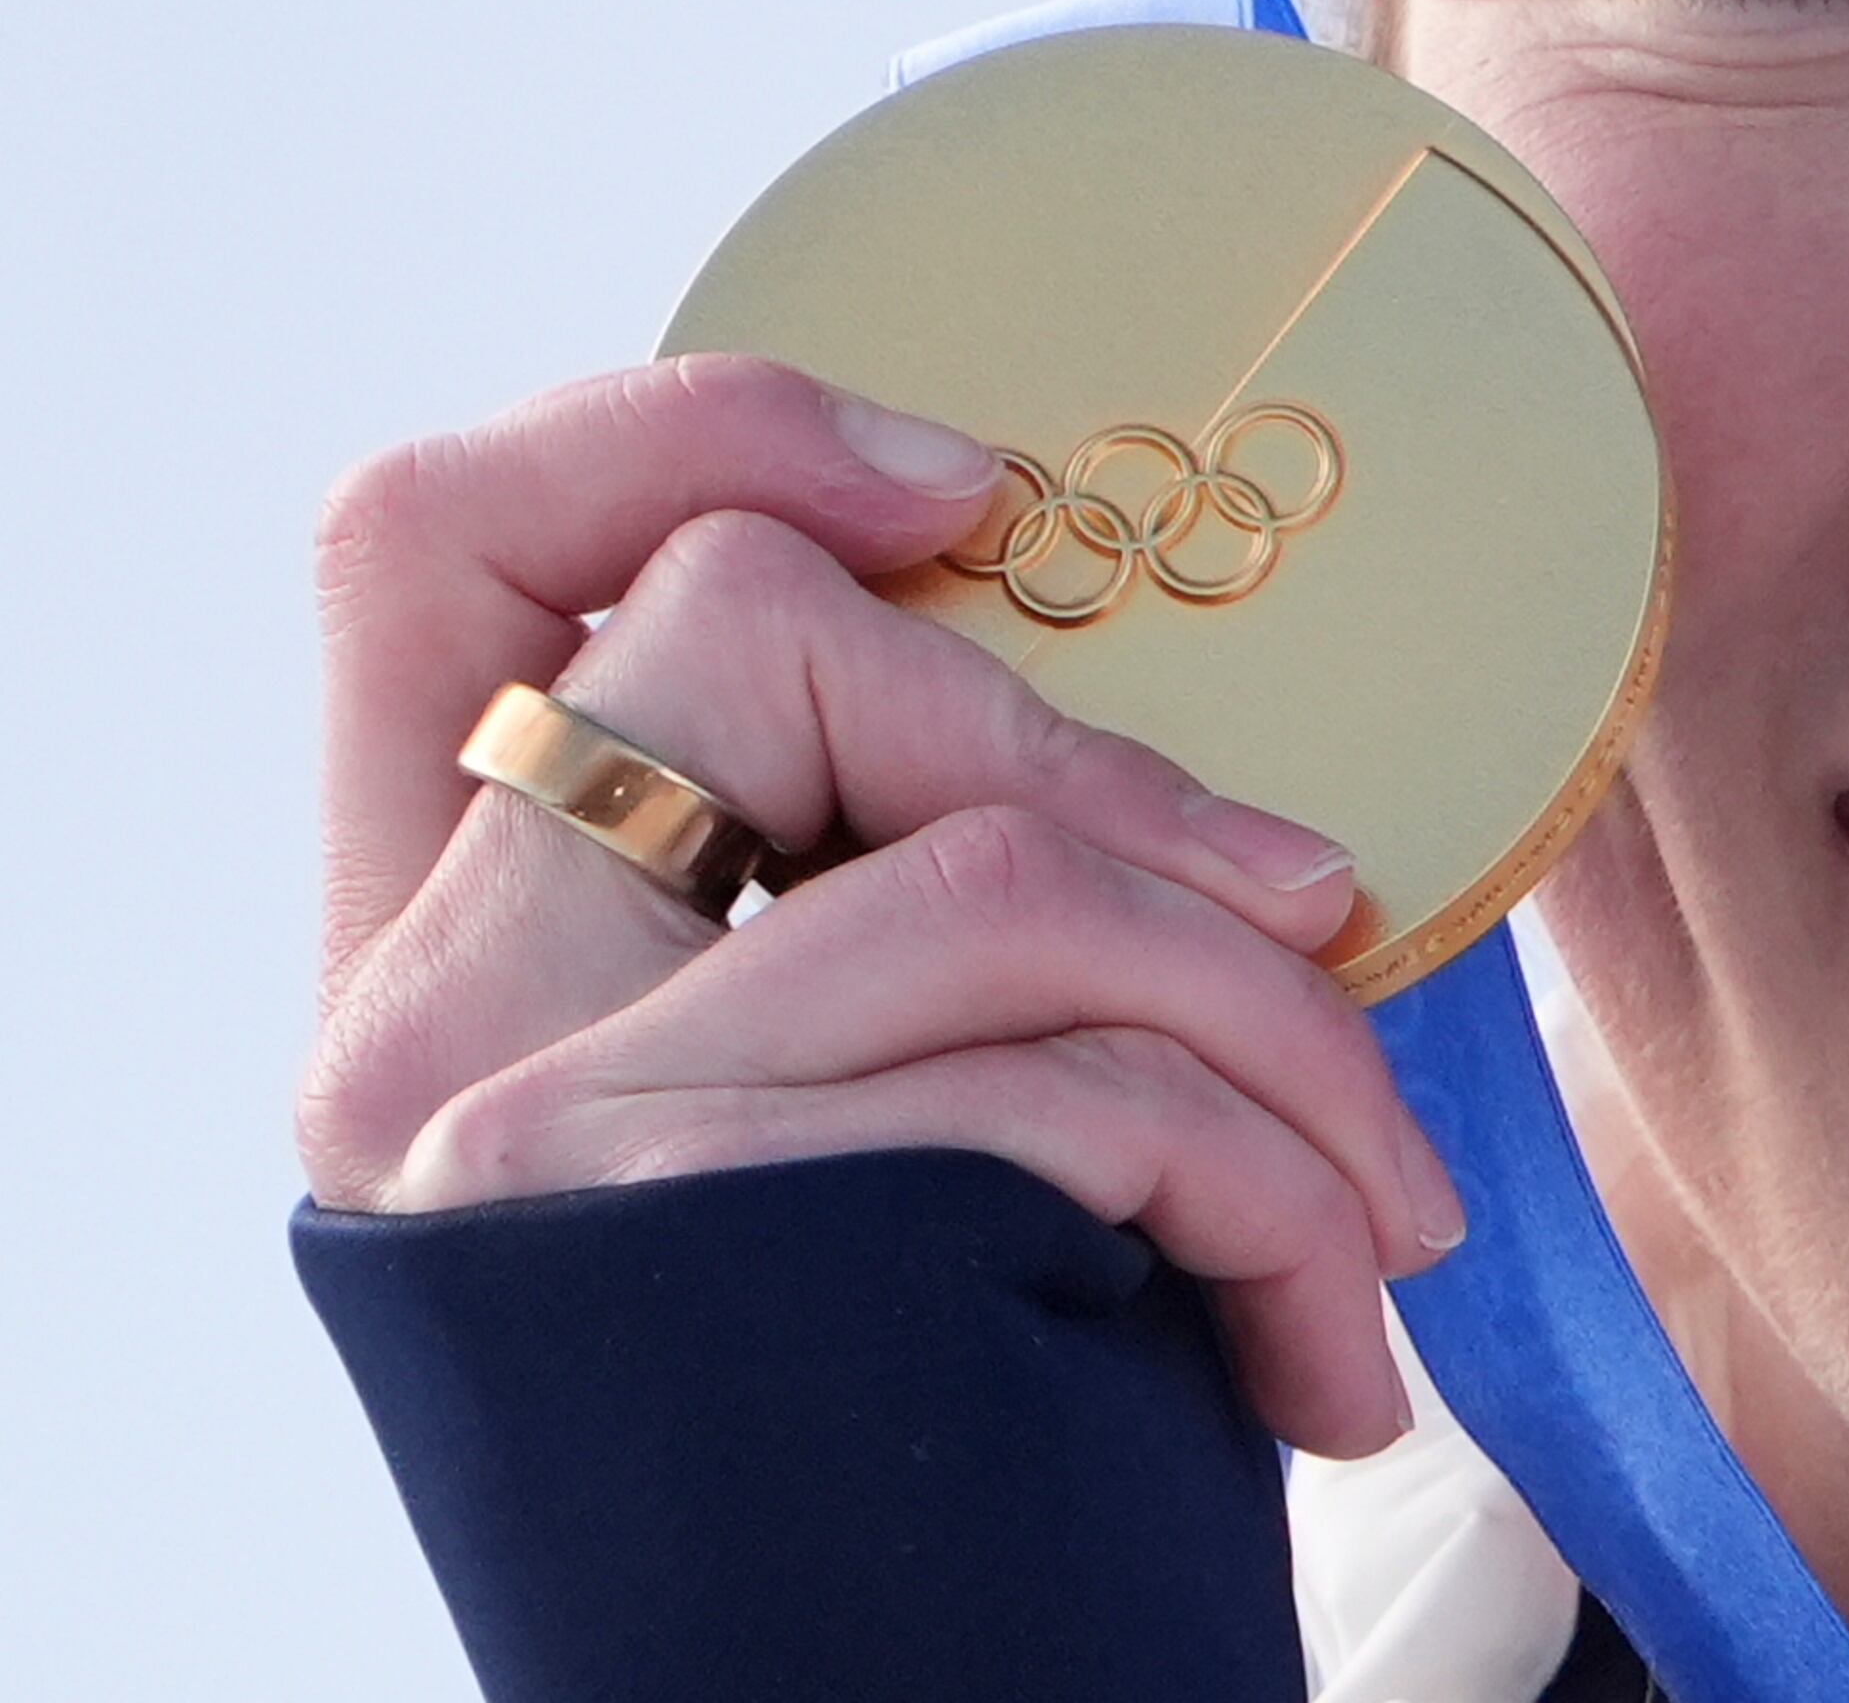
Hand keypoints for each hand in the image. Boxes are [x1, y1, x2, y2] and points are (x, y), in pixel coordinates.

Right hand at [298, 354, 1455, 1456]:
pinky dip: (1272, 1190)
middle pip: (736, 621)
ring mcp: (522, 1137)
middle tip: (1307, 920)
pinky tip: (1316, 1345)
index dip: (684, 427)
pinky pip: (1072, 1079)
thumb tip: (1191, 800)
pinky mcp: (689, 1233)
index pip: (426, 544)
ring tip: (1379, 1224)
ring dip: (1282, 1041)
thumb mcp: (885, 1164)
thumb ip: (895, 936)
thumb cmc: (941, 1475)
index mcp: (443, 972)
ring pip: (995, 870)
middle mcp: (414, 1036)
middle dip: (1104, 757)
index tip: (960, 482)